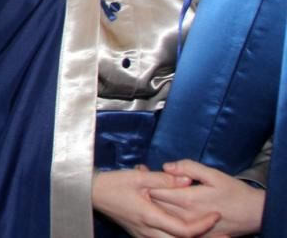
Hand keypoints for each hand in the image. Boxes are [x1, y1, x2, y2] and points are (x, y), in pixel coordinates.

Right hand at [92, 169, 218, 237]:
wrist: (92, 194)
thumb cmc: (115, 183)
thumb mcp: (139, 177)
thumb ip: (164, 179)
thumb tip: (188, 179)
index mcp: (150, 217)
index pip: (184, 230)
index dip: (203, 225)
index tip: (216, 214)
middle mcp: (149, 232)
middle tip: (227, 236)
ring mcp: (145, 236)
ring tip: (216, 235)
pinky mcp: (142, 235)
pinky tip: (193, 234)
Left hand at [149, 160, 263, 236]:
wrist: (255, 214)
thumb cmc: (234, 192)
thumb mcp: (213, 175)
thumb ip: (188, 167)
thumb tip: (166, 166)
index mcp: (188, 200)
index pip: (156, 192)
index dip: (146, 181)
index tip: (141, 172)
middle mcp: (185, 217)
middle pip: (156, 205)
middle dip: (146, 192)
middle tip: (141, 178)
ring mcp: (190, 229)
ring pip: (162, 217)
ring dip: (153, 204)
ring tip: (147, 191)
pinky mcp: (196, 236)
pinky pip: (173, 228)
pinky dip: (164, 217)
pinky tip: (161, 207)